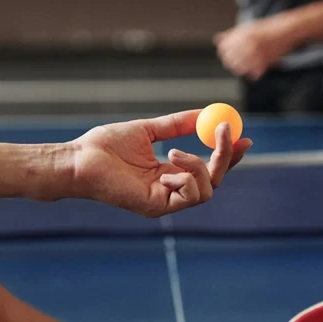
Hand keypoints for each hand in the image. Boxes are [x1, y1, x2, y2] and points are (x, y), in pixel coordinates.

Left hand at [59, 111, 252, 217]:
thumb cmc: (105, 146)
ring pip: (207, 190)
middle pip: (215, 180)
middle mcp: (170, 190)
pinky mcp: (158, 208)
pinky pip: (191, 196)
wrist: (80, 159)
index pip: (208, 168)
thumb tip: (204, 112)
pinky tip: (165, 168)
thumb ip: (177, 124)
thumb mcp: (149, 129)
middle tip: (226, 132)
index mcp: (169, 173)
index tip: (242, 135)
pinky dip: (186, 178)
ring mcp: (165, 202)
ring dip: (199, 166)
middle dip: (226, 157)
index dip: (228, 154)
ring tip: (174, 152)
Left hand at [214, 21, 292, 80]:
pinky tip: (253, 68)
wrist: (285, 30)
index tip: (225, 54)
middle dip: (230, 61)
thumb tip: (217, 40)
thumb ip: (231, 35)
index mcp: (242, 36)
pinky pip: (252, 74)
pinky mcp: (265, 64)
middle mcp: (248, 46)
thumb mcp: (246, 28)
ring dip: (239, 68)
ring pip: (239, 69)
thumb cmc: (266, 29)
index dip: (223, 52)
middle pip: (229, 60)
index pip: (223, 49)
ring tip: (243, 65)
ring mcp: (256, 56)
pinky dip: (251, 73)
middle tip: (233, 61)